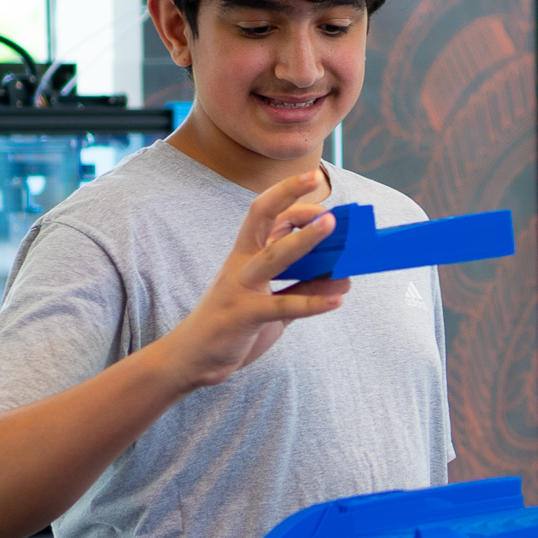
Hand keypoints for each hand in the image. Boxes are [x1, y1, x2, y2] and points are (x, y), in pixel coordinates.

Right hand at [153, 169, 351, 390]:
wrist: (193, 359)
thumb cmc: (233, 325)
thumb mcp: (275, 306)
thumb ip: (306, 290)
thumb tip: (344, 278)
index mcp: (245, 254)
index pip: (266, 214)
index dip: (291, 199)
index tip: (319, 196)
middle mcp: (241, 263)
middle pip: (261, 217)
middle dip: (288, 195)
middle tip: (315, 178)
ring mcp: (240, 286)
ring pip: (273, 255)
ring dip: (304, 239)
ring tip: (331, 225)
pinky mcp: (243, 314)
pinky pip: (280, 306)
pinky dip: (311, 303)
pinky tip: (336, 301)